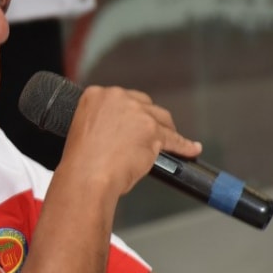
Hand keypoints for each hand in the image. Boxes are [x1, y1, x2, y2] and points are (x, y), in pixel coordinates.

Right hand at [62, 85, 201, 199]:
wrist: (86, 177)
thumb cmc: (81, 163)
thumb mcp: (84, 131)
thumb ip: (103, 124)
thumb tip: (121, 132)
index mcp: (95, 95)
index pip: (122, 99)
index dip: (130, 112)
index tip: (133, 122)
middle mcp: (117, 98)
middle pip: (144, 104)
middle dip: (150, 119)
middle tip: (150, 134)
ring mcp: (137, 113)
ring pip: (161, 119)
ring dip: (167, 130)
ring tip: (170, 143)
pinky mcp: (153, 130)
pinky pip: (174, 138)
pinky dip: (184, 146)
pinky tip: (190, 149)